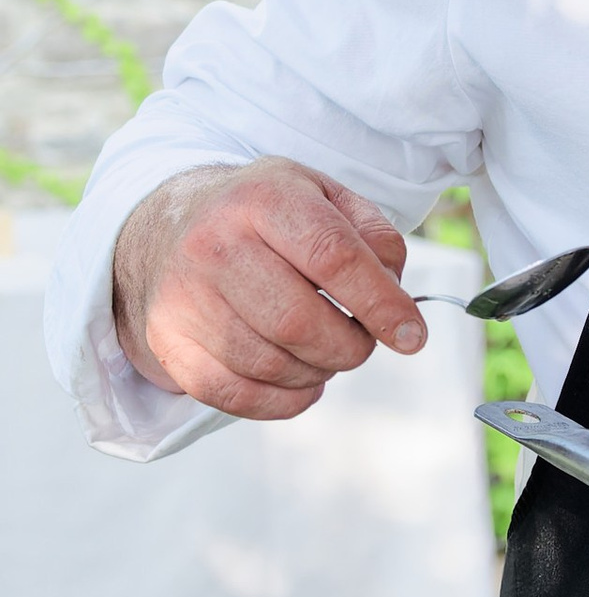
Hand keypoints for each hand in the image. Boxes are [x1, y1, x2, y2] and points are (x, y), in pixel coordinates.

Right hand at [111, 157, 424, 421]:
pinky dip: (283, 400)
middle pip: (300, 322)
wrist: (168, 226)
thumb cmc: (263, 217)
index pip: (335, 258)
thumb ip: (374, 238)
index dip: (382, 305)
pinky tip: (301, 382)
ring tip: (325, 352)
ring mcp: (183, 297)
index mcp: (263, 200)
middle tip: (360, 341)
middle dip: (350, 346)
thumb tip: (397, 302)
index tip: (412, 336)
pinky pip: (235, 394)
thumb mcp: (324, 196)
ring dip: (318, 372)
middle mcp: (214, 246)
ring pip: (271, 364)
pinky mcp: (169, 340)